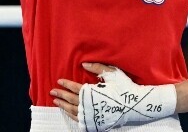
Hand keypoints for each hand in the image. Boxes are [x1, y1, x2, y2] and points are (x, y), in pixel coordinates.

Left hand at [56, 63, 176, 130]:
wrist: (135, 105)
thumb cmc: (124, 87)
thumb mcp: (112, 73)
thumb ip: (97, 67)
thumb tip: (83, 63)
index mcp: (92, 93)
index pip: (74, 88)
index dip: (66, 84)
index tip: (59, 81)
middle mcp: (89, 105)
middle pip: (70, 100)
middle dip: (60, 95)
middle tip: (52, 92)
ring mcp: (92, 115)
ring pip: (73, 111)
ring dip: (63, 106)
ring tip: (57, 102)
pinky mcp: (95, 123)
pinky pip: (80, 120)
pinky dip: (72, 116)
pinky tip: (69, 112)